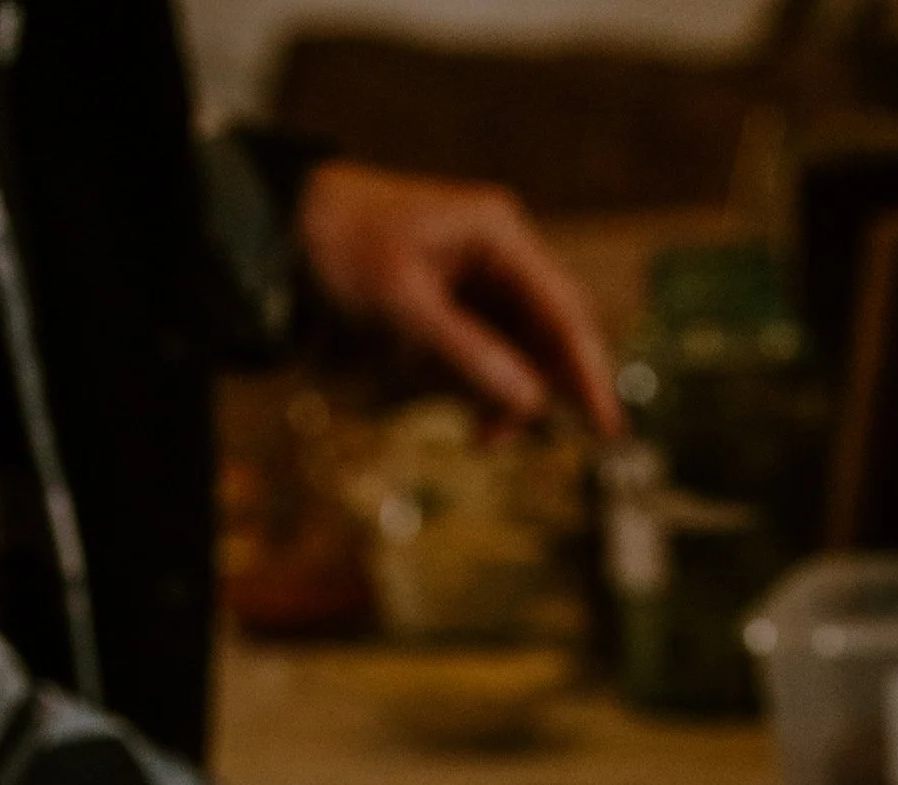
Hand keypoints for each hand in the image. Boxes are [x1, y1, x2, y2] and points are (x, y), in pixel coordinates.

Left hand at [296, 161, 620, 434]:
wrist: (290, 227)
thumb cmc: (344, 248)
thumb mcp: (404, 305)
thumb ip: (469, 354)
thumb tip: (531, 404)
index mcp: (498, 235)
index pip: (562, 310)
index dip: (589, 370)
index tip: (608, 426)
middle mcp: (502, 254)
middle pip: (553, 332)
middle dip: (549, 390)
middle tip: (546, 444)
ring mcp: (484, 279)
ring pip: (526, 351)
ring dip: (514, 398)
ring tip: (483, 438)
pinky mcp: (463, 305)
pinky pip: (495, 355)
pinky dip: (490, 390)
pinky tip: (476, 420)